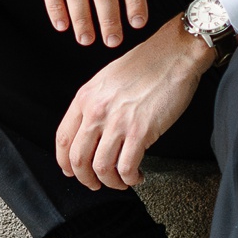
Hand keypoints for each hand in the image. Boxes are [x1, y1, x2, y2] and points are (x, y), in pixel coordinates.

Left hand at [56, 16, 215, 189]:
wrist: (174, 54)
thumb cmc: (146, 64)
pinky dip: (130, 178)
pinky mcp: (141, 131)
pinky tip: (137, 175)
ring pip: (101, 167)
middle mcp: (97, 111)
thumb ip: (94, 103)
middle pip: (78, 159)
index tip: (72, 171)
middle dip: (86, 178)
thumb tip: (90, 131)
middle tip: (96, 183)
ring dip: (110, 182)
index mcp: (86, 97)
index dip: (65, 162)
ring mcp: (118, 122)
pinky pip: (126, 166)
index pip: (63, 139)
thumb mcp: (107, 79)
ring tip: (121, 181)